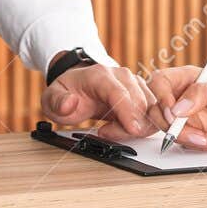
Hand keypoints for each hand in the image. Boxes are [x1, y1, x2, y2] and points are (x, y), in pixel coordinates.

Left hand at [41, 62, 163, 138]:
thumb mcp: (52, 98)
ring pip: (150, 109)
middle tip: (106, 133)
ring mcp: (135, 83)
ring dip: (138, 127)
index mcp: (100, 75)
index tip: (133, 129)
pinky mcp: (143, 93)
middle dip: (128, 126)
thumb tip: (69, 104)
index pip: (119, 92)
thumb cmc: (69, 91)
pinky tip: (127, 128)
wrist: (79, 84)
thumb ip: (57, 102)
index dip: (128, 112)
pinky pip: (154, 112)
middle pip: (138, 103)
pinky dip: (145, 125)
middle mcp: (122, 76)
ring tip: (112, 130)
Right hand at [145, 66, 206, 147]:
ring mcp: (184, 115)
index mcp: (186, 77)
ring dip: (188, 137)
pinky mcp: (190, 132)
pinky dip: (197, 144)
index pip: (159, 82)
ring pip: (167, 128)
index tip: (173, 112)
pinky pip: (181, 141)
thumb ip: (199, 95)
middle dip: (172, 125)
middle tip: (192, 133)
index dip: (161, 97)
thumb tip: (177, 108)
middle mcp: (181, 96)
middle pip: (157, 109)